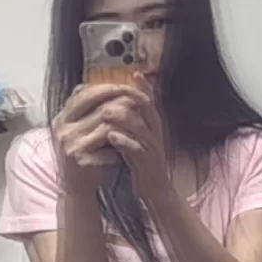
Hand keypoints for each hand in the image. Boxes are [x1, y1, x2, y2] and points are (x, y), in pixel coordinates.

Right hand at [52, 82, 149, 188]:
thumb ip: (78, 109)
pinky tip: (128, 146)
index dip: (105, 88)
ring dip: (124, 124)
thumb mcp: (73, 129)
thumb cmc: (79, 155)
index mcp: (61, 119)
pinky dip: (120, 146)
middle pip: (96, 108)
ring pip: (106, 126)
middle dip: (120, 102)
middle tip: (138, 101)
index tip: (123, 86)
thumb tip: (85, 85)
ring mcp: (71, 145)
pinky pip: (108, 148)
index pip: (84, 95)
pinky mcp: (82, 160)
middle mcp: (63, 130)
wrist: (74, 187)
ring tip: (137, 123)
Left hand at [101, 73, 169, 199]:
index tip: (132, 73)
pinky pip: (136, 148)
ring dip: (122, 118)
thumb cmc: (141, 160)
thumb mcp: (136, 136)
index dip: (142, 86)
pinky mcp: (147, 162)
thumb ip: (128, 120)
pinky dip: (124, 141)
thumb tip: (115, 101)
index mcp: (153, 123)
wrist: (154, 189)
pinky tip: (111, 136)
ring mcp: (152, 146)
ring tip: (105, 113)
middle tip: (111, 91)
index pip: (149, 99)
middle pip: (146, 108)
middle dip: (129, 97)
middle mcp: (155, 132)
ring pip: (139, 127)